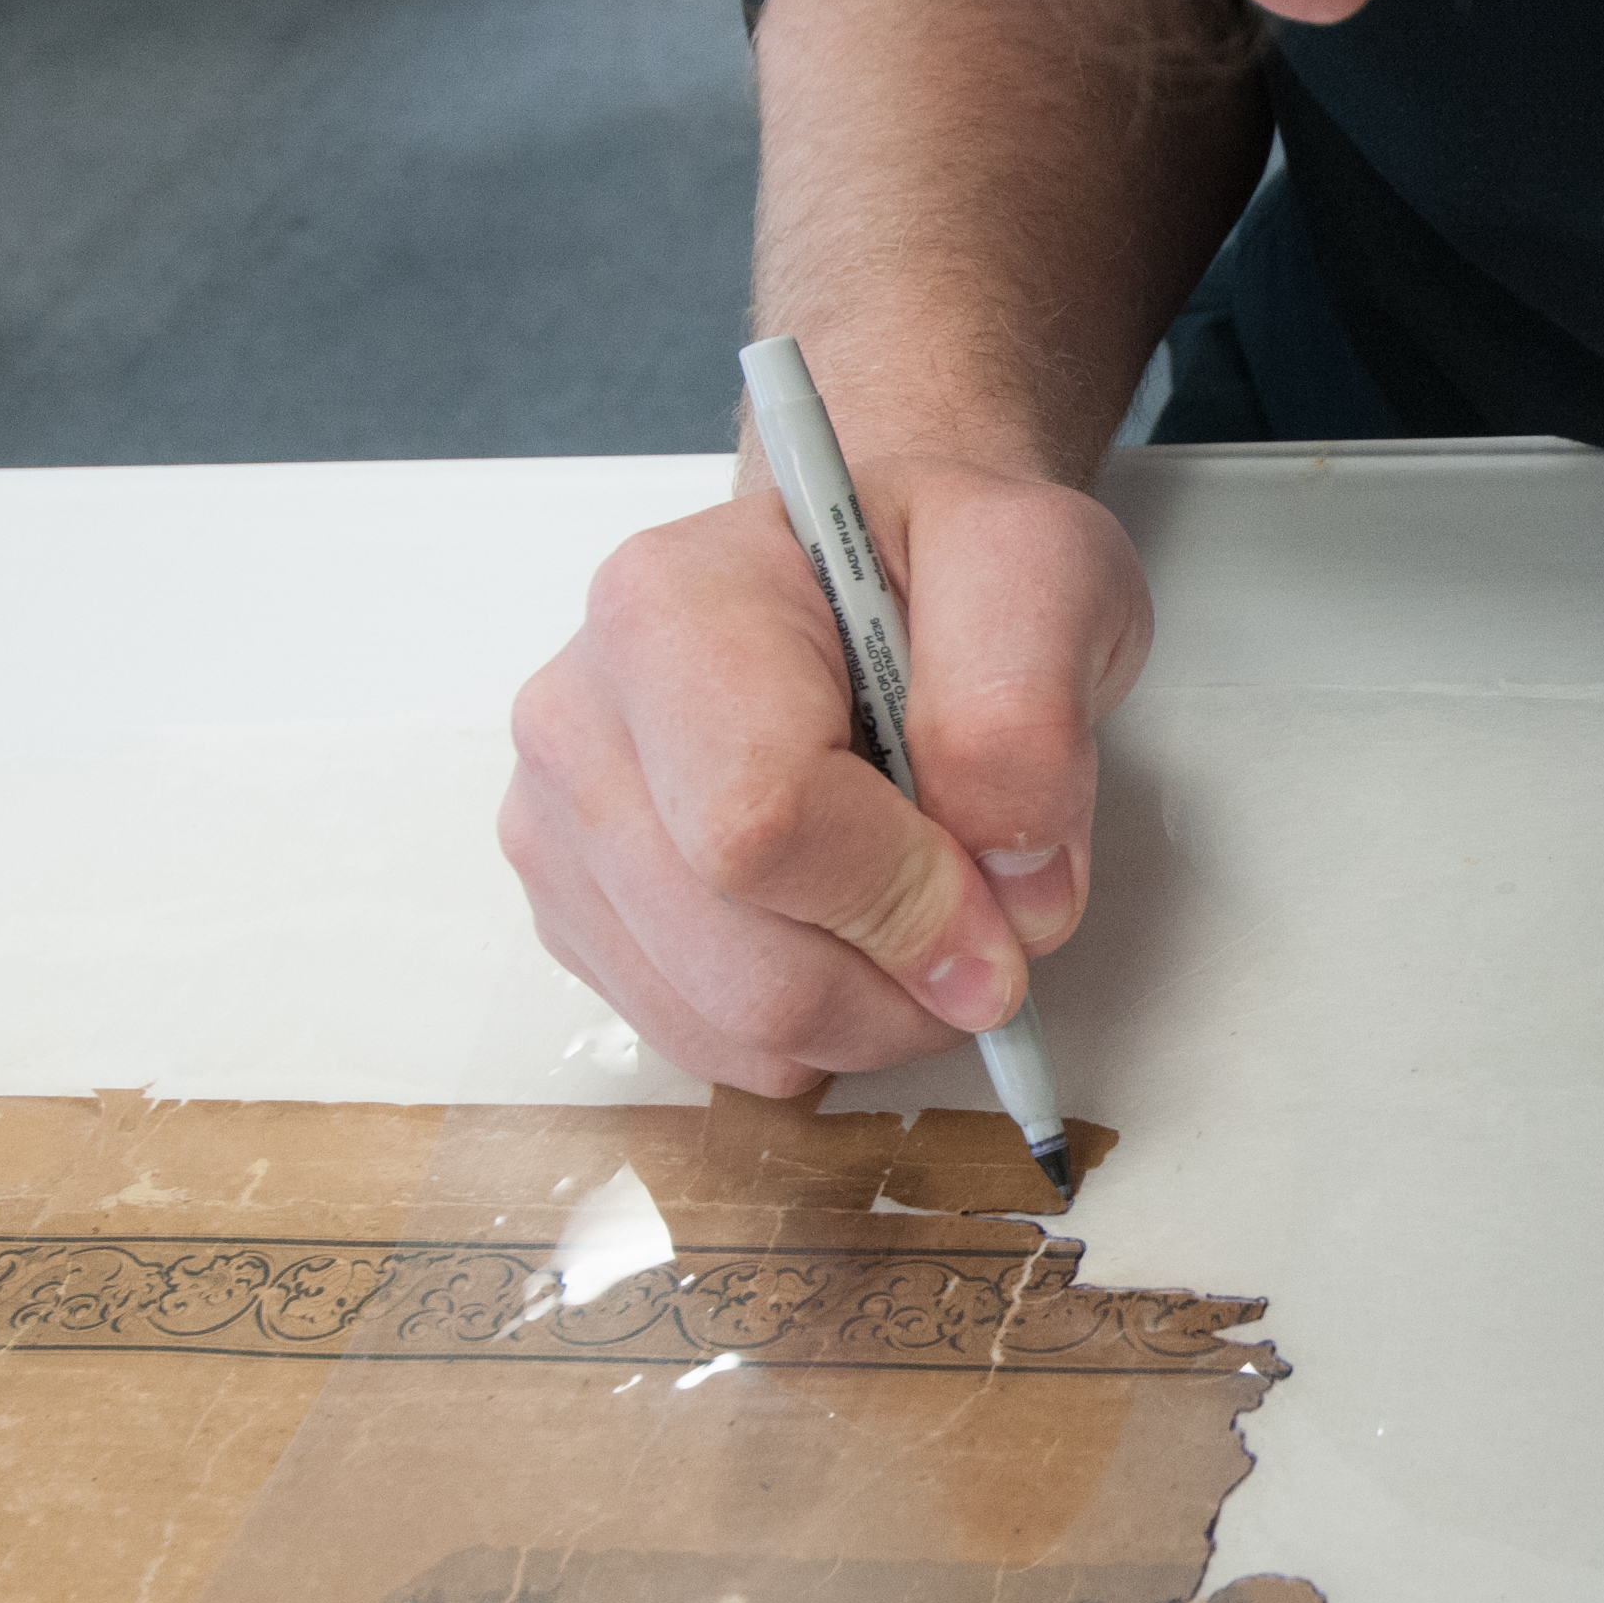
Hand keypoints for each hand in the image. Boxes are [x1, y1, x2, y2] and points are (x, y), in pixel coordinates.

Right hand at [502, 456, 1150, 1091]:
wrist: (869, 565)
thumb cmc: (939, 560)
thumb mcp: (1040, 569)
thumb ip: (1026, 718)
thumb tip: (1008, 892)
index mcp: (672, 609)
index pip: (760, 825)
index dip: (906, 901)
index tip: (1010, 903)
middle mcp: (582, 720)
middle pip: (740, 961)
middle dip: (903, 981)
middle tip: (992, 919)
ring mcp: (563, 827)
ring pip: (726, 1024)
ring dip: (870, 1011)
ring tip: (926, 904)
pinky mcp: (578, 914)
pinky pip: (708, 1042)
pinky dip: (817, 1026)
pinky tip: (853, 923)